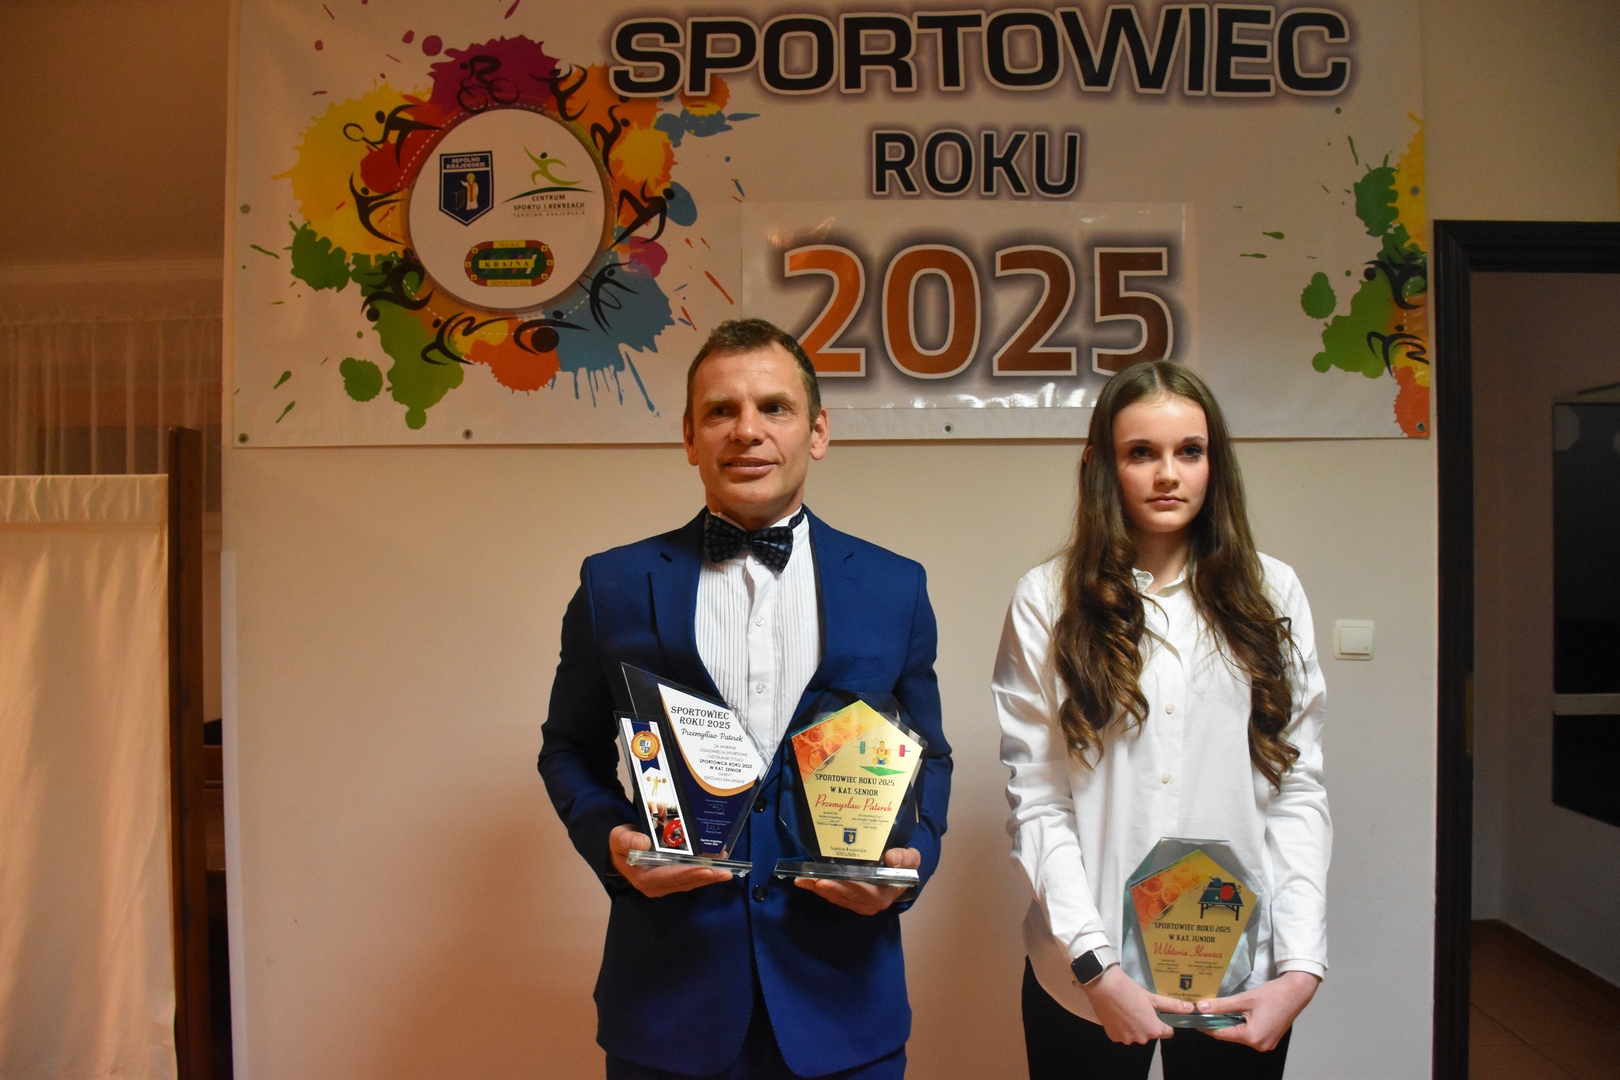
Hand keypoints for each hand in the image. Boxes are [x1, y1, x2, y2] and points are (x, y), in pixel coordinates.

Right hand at [609, 825, 731, 897]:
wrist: (618, 852)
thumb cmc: (620, 845)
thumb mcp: (618, 839)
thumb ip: (628, 840)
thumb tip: (643, 842)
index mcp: (644, 878)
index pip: (668, 877)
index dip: (688, 873)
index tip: (705, 870)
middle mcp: (657, 885)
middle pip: (684, 882)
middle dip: (705, 877)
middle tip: (725, 872)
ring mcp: (665, 884)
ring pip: (690, 882)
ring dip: (709, 877)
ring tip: (727, 871)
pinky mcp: (672, 880)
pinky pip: (690, 878)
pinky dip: (705, 873)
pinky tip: (719, 865)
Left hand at [793, 847, 919, 914]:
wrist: (904, 876)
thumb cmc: (906, 866)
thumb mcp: (912, 858)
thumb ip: (905, 858)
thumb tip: (891, 857)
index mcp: (883, 895)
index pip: (861, 892)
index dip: (843, 887)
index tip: (826, 881)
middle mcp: (869, 904)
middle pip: (844, 895)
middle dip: (824, 887)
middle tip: (807, 880)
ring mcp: (859, 904)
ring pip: (836, 897)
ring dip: (818, 889)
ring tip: (802, 880)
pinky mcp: (851, 901)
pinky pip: (834, 897)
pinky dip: (820, 890)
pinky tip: (807, 882)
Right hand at [1081, 966, 1192, 1043]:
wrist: (1103, 986)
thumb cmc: (1129, 990)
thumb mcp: (1152, 997)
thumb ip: (1172, 1005)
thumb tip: (1190, 1008)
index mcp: (1153, 1030)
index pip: (1167, 1032)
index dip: (1164, 1021)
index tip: (1156, 1011)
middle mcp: (1141, 1039)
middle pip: (1150, 1033)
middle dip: (1148, 1022)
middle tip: (1140, 1006)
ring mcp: (1125, 1039)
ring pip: (1136, 1034)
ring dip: (1134, 1025)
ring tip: (1128, 1008)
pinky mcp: (1113, 1037)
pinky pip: (1123, 1034)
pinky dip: (1122, 1026)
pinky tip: (1119, 1013)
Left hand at [1197, 971, 1319, 1051]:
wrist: (1296, 992)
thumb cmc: (1274, 994)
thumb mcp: (1244, 999)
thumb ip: (1221, 1005)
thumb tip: (1202, 1007)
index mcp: (1252, 1037)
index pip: (1222, 1034)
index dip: (1207, 1026)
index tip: (1196, 1020)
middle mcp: (1260, 1044)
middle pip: (1231, 1036)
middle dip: (1218, 1024)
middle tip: (1206, 1012)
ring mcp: (1266, 1043)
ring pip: (1240, 1035)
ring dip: (1229, 1024)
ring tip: (1219, 1011)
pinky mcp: (1270, 1038)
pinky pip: (1250, 1034)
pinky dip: (1241, 1025)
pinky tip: (1236, 1014)